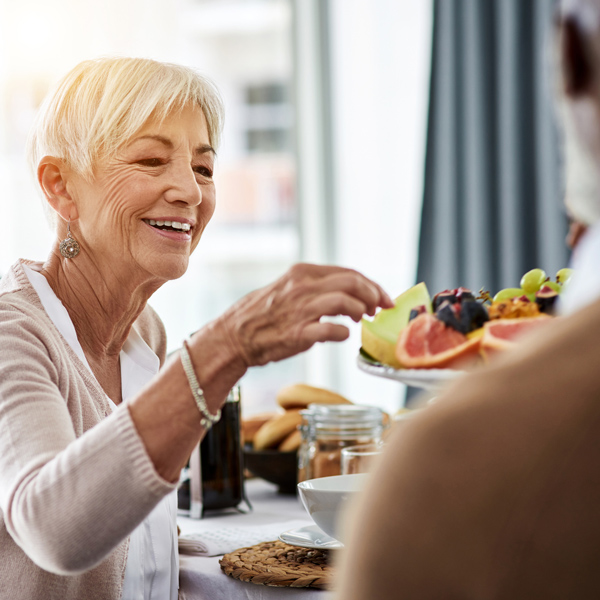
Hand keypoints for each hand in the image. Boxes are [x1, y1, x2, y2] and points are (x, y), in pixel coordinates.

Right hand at [218, 263, 393, 366]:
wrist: (234, 336)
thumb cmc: (264, 315)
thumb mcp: (289, 289)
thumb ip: (317, 288)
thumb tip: (350, 295)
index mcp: (302, 273)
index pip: (349, 273)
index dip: (372, 285)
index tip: (383, 298)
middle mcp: (303, 287)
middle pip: (352, 282)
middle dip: (374, 295)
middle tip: (380, 309)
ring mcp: (300, 309)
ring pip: (346, 301)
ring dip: (361, 311)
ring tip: (361, 321)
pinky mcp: (298, 333)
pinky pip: (332, 330)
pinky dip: (344, 332)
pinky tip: (343, 335)